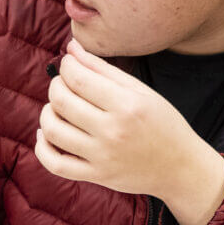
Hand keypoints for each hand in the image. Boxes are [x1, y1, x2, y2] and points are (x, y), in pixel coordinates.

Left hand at [36, 39, 223, 224]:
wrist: (181, 168)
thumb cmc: (162, 123)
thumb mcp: (140, 91)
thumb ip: (102, 69)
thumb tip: (70, 48)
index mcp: (127, 105)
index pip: (77, 78)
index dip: (65, 66)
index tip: (68, 64)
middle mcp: (113, 131)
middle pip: (61, 100)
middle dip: (55, 85)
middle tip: (62, 83)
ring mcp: (102, 156)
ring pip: (52, 129)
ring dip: (46, 112)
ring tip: (57, 108)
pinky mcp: (96, 176)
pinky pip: (54, 164)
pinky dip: (42, 147)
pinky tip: (46, 134)